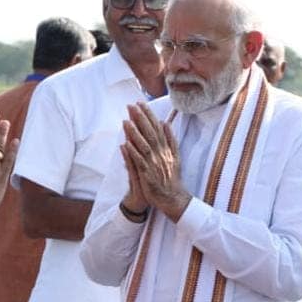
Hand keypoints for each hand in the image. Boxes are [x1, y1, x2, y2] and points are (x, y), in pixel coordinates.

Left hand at [122, 102, 190, 221]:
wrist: (173, 198)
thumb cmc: (172, 178)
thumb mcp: (175, 156)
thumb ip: (171, 139)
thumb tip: (166, 123)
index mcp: (166, 148)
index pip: (156, 127)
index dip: (148, 115)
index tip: (141, 103)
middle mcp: (161, 153)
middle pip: (150, 133)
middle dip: (140, 118)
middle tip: (131, 106)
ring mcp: (154, 163)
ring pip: (143, 145)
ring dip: (134, 133)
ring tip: (125, 120)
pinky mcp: (148, 174)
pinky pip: (139, 161)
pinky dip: (133, 152)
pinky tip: (125, 144)